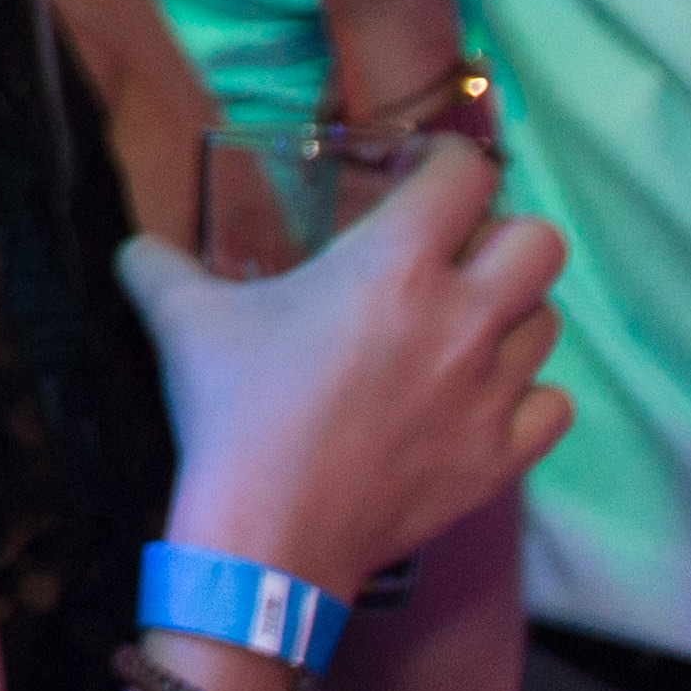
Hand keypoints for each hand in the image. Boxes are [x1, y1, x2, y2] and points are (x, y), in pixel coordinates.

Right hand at [121, 136, 569, 596]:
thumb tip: (138, 248)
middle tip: (454, 254)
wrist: (272, 530)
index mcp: (394, 264)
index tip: (421, 172)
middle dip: (503, 236)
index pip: (466, 175)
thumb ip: (160, 265)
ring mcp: (493, 391)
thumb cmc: (235, 409)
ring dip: (512, 315)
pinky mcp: (503, 455)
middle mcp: (463, 318)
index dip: (450, 161)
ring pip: (548, 324)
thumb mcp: (182, 318)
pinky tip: (480, 397)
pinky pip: (552, 405)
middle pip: (542, 244)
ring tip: (463, 327)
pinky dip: (526, 395)